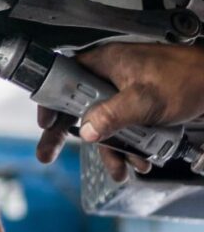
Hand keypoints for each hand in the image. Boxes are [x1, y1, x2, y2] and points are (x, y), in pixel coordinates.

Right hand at [36, 43, 203, 180]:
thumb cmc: (187, 78)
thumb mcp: (145, 99)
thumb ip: (112, 115)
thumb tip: (85, 131)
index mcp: (103, 63)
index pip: (63, 78)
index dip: (51, 101)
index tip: (45, 123)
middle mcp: (109, 76)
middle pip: (79, 106)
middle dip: (75, 135)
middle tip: (49, 153)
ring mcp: (123, 92)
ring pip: (102, 123)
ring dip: (111, 149)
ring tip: (121, 168)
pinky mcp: (138, 105)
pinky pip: (122, 128)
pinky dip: (129, 146)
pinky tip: (139, 160)